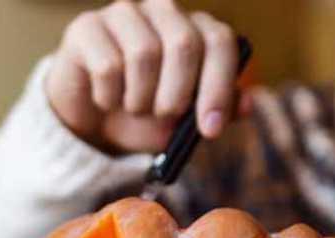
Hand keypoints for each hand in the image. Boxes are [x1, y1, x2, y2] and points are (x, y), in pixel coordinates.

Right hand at [46, 0, 242, 153]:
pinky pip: (107, 65)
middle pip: (184, 43)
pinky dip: (109, 98)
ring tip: (134, 108)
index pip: (220, 40)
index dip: (218, 86)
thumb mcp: (185, 123)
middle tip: (164, 116)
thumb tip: (247, 104)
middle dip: (177, 94)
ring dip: (140, 99)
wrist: (92, 122)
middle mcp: (163, 10)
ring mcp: (124, 13)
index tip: (209, 129)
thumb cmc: (146, 116)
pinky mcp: (87, 27)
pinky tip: (106, 101)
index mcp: (195, 28)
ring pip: (144, 54)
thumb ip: (218, 112)